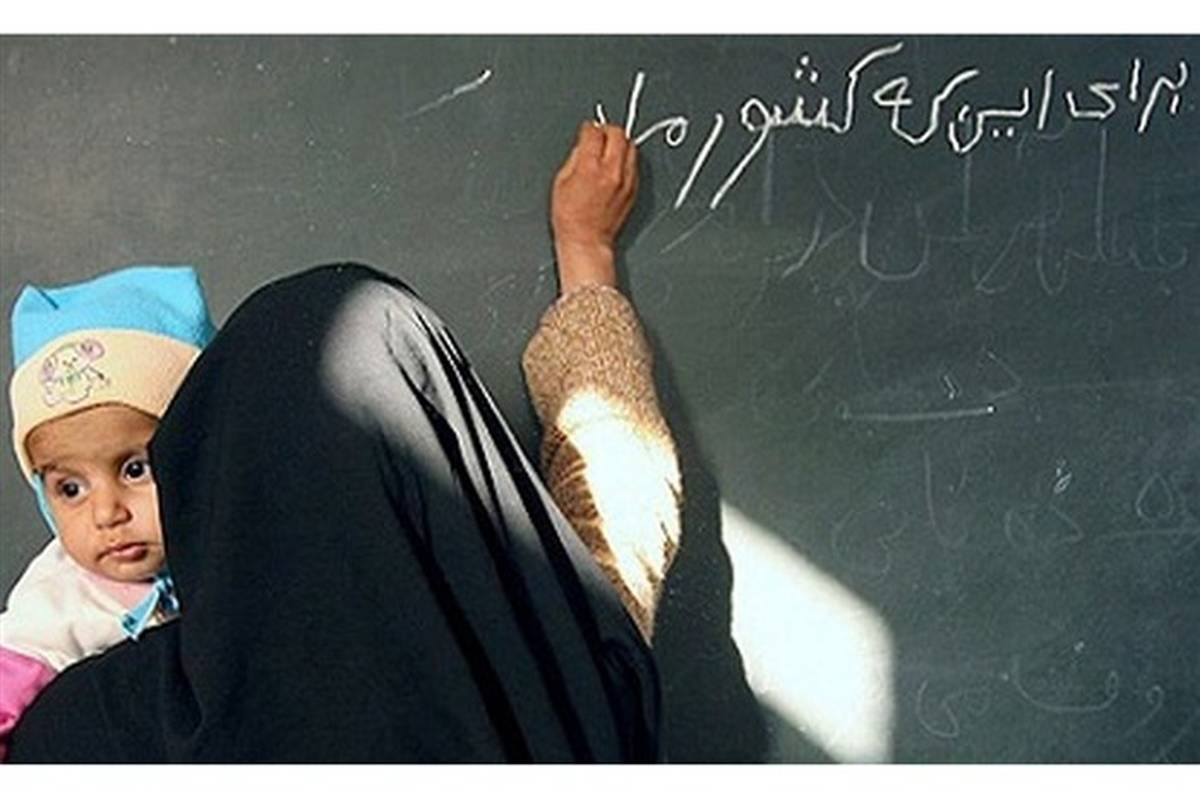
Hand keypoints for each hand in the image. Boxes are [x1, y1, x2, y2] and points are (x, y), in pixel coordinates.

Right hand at [550, 122, 638, 294]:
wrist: (587, 240)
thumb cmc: (570, 217)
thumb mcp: (561, 181)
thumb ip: (575, 157)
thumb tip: (584, 143)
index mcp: (590, 169)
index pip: (594, 133)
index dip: (588, 128)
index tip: (586, 130)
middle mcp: (612, 172)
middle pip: (618, 134)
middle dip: (607, 130)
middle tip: (599, 135)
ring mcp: (626, 180)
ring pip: (631, 145)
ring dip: (619, 142)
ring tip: (607, 149)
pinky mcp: (633, 188)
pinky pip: (634, 163)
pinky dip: (625, 158)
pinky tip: (614, 165)